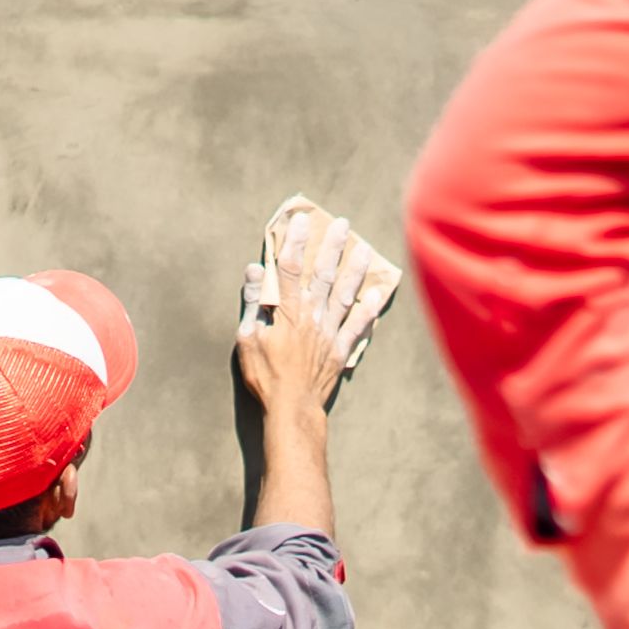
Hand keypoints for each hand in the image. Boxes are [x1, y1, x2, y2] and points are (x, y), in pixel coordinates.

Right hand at [237, 205, 392, 416]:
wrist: (292, 408)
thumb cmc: (265, 375)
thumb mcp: (247, 338)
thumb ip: (252, 302)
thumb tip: (254, 269)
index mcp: (287, 310)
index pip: (289, 268)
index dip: (294, 242)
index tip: (301, 220)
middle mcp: (312, 315)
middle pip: (323, 274)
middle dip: (332, 247)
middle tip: (342, 224)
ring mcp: (330, 332)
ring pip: (345, 294)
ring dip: (355, 270)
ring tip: (364, 249)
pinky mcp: (341, 349)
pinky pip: (359, 325)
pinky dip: (370, 309)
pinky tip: (380, 293)